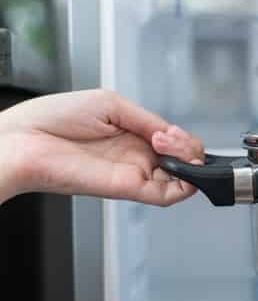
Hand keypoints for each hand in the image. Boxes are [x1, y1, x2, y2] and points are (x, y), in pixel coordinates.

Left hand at [0, 89, 203, 205]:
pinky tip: (179, 166)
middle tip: (168, 138)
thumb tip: (172, 133)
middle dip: (188, 146)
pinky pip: (168, 196)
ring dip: (190, 162)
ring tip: (171, 146)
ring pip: (183, 178)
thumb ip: (146, 119)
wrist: (24, 141)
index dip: (181, 136)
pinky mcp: (128, 189)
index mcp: (132, 136)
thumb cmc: (52, 119)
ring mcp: (133, 173)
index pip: (173, 142)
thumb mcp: (110, 104)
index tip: (169, 130)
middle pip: (184, 159)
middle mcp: (135, 157)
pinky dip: (185, 184)